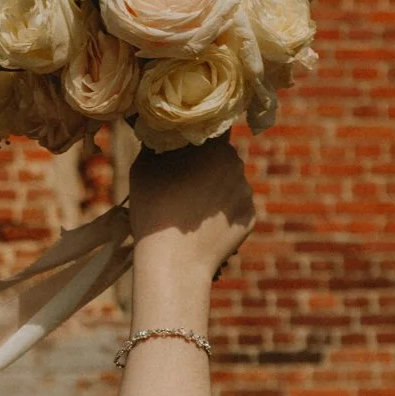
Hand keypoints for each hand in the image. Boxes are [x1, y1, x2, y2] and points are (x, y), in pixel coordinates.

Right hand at [125, 142, 254, 282]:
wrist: (174, 262)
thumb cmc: (154, 211)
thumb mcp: (144, 167)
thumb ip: (159, 143)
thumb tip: (163, 133)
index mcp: (214, 146)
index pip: (207, 135)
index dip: (194, 146)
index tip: (182, 158)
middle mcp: (236, 164)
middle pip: (221, 160)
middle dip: (207, 168)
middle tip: (185, 187)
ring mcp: (246, 193)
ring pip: (230, 185)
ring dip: (217, 192)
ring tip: (194, 213)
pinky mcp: (250, 219)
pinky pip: (235, 210)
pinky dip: (223, 216)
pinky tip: (205, 228)